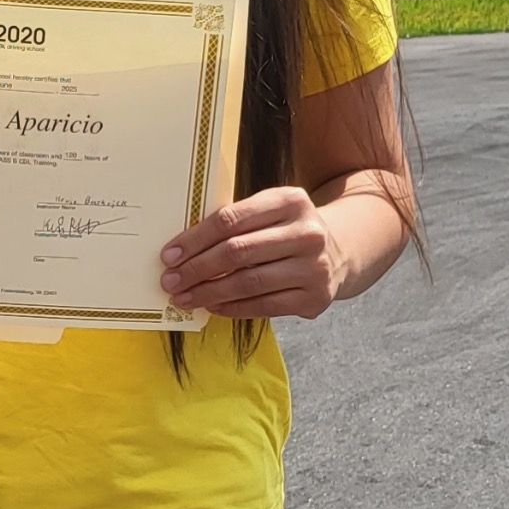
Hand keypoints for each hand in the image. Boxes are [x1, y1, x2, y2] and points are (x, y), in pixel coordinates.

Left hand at [158, 187, 344, 321]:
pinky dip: (233, 308)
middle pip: (238, 252)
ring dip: (209, 292)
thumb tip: (182, 250)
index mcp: (290, 200)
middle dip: (197, 268)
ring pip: (249, 283)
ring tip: (184, 297)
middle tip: (171, 280)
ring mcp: (314, 267)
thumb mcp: (269, 212)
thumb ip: (235, 223)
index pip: (230, 219)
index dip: (195, 239)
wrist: (339, 251)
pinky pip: (264, 306)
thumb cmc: (287, 231)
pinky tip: (213, 306)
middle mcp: (306, 232)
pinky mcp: (315, 297)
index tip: (169, 255)